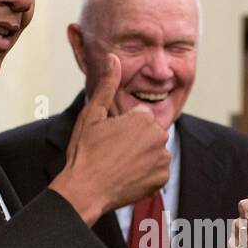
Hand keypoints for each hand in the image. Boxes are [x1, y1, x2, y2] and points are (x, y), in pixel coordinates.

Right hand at [50, 55, 170, 224]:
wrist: (85, 189)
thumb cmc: (85, 151)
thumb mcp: (92, 114)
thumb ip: (108, 84)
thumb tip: (113, 57)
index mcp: (144, 119)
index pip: (139, 117)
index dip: (122, 126)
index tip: (109, 138)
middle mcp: (159, 137)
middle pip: (149, 133)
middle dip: (135, 140)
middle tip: (112, 152)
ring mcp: (162, 159)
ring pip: (154, 152)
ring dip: (141, 157)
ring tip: (119, 165)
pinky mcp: (162, 179)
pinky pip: (157, 172)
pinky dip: (146, 174)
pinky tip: (127, 176)